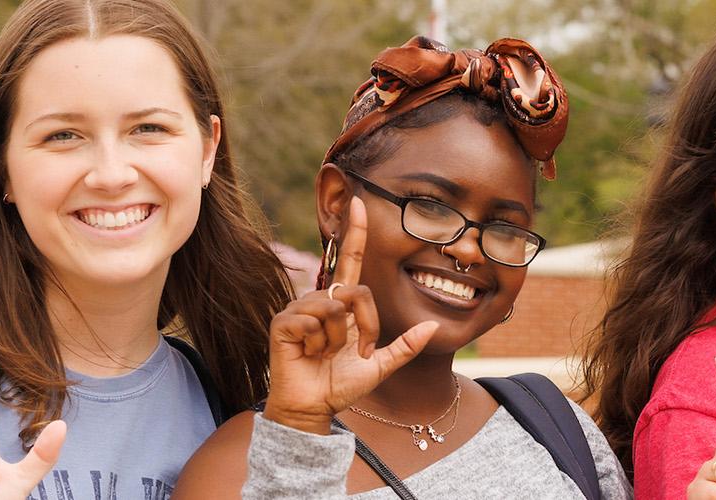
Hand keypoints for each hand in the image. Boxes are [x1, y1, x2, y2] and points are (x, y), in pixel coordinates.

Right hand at [264, 197, 442, 433]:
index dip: (355, 233)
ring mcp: (299, 309)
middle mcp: (320, 300)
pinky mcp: (283, 321)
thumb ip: (405, 347)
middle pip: (356, 291)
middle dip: (367, 325)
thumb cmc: (340, 386)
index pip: (350, 261)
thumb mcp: (380, 365)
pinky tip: (308, 354)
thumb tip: (432, 326)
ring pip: (335, 306)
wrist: (313, 408)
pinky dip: (318, 343)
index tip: (361, 202)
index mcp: (342, 305)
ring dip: (339, 339)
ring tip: (326, 354)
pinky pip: (314, 321)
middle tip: (359, 352)